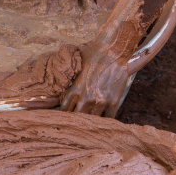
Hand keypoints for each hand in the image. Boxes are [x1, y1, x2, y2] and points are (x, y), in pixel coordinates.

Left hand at [60, 0, 143, 117]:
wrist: (112, 50)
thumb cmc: (92, 54)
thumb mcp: (75, 66)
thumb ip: (69, 81)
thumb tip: (61, 90)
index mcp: (73, 90)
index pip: (65, 111)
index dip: (65, 115)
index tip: (66, 116)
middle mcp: (85, 98)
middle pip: (77, 118)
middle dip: (77, 120)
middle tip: (77, 123)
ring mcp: (100, 102)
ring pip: (93, 121)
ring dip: (91, 121)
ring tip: (90, 124)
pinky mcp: (113, 102)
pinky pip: (108, 118)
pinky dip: (106, 120)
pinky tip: (104, 118)